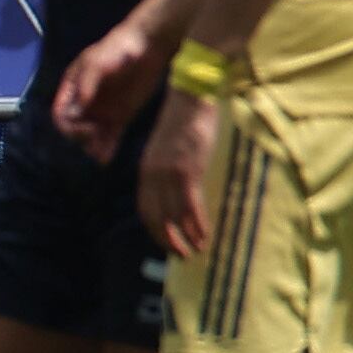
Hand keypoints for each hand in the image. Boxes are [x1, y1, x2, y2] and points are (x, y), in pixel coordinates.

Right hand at [52, 15, 169, 157]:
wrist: (148, 46)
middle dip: (80, 138)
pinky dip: (108, 148)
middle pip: (74, 129)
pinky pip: (111, 136)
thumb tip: (78, 109)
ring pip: (92, 136)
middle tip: (94, 139)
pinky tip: (107, 159)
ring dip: (93, 147)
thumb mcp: (97, 61)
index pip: (61, 114)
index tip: (83, 127)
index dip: (68, 125)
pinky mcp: (121, 116)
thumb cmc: (118, 48)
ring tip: (100, 156)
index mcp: (72, 88)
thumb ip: (87, 84)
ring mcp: (102, 111)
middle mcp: (85, 103)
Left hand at [137, 90, 218, 256]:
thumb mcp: (168, 146)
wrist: (191, 96)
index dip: (156, 230)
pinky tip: (205, 235)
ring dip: (186, 237)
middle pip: (157, 218)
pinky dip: (197, 224)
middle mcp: (153, 175)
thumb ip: (168, 167)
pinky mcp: (187, 170)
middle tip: (182, 255)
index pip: (146, 209)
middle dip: (168, 240)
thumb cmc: (185, 119)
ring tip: (197, 250)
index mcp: (147, 169)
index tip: (168, 242)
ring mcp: (169, 174)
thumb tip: (179, 189)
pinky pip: (190, 205)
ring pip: (175, 215)